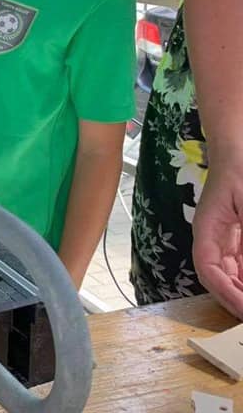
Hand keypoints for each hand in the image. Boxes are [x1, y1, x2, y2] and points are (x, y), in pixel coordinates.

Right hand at [193, 162, 242, 318]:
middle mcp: (212, 238)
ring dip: (241, 291)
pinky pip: (238, 264)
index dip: (225, 292)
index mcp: (208, 229)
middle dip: (235, 300)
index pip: (207, 269)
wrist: (237, 146)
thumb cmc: (241, 168)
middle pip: (217, 278)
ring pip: (229, 274)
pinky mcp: (236, 237)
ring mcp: (223, 238)